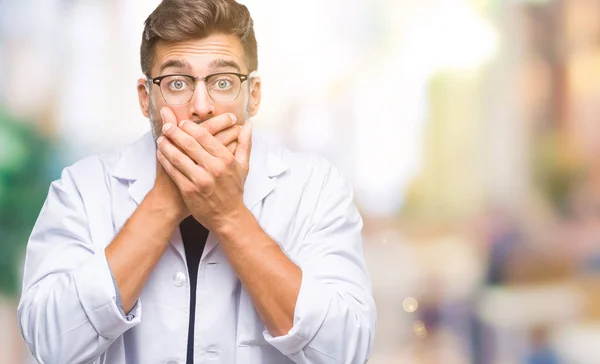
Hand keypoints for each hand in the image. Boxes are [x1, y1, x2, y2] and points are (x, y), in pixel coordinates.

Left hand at [156, 111, 252, 230]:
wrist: (228, 217)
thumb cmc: (234, 190)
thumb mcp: (243, 166)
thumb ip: (245, 144)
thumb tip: (248, 125)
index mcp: (226, 160)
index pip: (204, 137)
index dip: (190, 127)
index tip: (182, 122)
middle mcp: (213, 169)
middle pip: (189, 144)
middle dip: (175, 132)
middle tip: (167, 127)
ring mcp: (200, 180)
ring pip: (178, 157)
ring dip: (166, 145)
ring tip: (161, 138)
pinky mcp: (189, 191)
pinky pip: (173, 171)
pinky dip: (165, 161)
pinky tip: (161, 154)